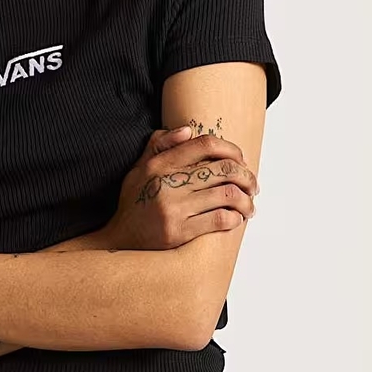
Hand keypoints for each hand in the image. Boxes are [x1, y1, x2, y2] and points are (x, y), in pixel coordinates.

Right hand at [105, 127, 259, 250]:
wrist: (119, 241)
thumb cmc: (134, 203)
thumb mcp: (139, 168)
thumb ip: (159, 145)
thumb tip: (188, 129)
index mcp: (159, 164)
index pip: (205, 144)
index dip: (231, 149)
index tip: (241, 159)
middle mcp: (166, 183)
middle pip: (223, 169)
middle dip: (246, 176)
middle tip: (253, 185)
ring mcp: (173, 208)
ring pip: (227, 195)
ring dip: (246, 200)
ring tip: (250, 205)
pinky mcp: (178, 232)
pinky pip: (219, 219)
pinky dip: (234, 218)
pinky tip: (235, 219)